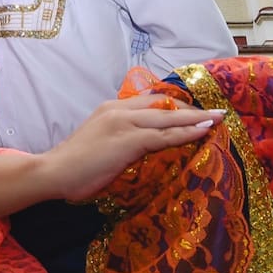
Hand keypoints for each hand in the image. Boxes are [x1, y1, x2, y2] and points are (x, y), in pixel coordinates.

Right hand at [41, 93, 222, 202]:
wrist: (55, 171)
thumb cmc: (75, 165)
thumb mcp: (101, 143)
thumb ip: (121, 139)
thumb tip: (143, 147)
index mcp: (112, 108)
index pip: (150, 101)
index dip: (175, 105)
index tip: (194, 109)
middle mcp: (119, 109)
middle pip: (163, 105)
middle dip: (191, 108)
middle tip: (216, 111)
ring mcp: (124, 122)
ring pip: (168, 117)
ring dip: (196, 118)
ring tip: (218, 117)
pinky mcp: (128, 139)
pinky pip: (164, 134)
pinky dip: (186, 131)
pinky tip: (202, 130)